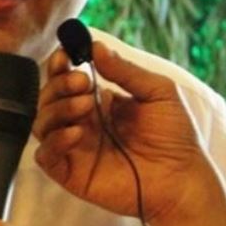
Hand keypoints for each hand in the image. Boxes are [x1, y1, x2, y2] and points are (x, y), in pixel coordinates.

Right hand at [33, 41, 216, 220]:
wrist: (183, 179)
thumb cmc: (175, 137)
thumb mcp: (158, 92)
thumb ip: (126, 71)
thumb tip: (97, 46)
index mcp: (98, 103)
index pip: (65, 81)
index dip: (59, 66)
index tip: (66, 55)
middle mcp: (81, 123)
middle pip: (48, 99)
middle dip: (60, 85)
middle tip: (83, 83)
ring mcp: (74, 149)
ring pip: (42, 123)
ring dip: (58, 109)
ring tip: (85, 106)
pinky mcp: (71, 173)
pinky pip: (45, 155)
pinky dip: (55, 141)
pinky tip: (77, 133)